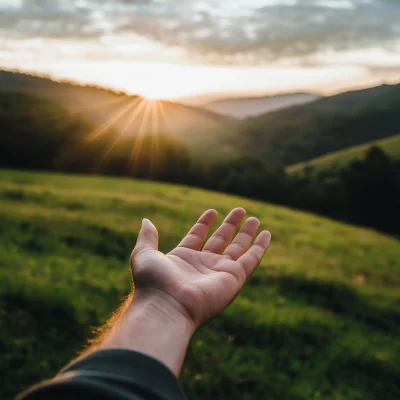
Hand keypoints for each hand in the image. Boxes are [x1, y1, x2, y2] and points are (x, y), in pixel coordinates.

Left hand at [131, 208, 270, 329]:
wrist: (166, 308)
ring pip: (238, 248)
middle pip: (221, 240)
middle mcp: (203, 264)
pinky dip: (260, 247)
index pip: (197, 236)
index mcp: (183, 258)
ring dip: (247, 233)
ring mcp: (220, 271)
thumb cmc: (153, 283)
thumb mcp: (144, 254)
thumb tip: (146, 220)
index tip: (212, 211)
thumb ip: (147, 237)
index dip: (204, 224)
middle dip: (230, 225)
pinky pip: (251, 259)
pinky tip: (266, 234)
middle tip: (240, 210)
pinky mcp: (234, 278)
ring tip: (255, 218)